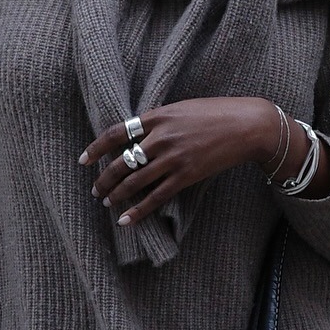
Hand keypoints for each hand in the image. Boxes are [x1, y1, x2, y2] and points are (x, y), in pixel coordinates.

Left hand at [81, 97, 287, 226]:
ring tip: (106, 203)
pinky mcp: (186, 176)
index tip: (83, 160)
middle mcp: (161, 137)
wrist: (246, 125)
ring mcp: (173, 158)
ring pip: (135, 181)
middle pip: (121, 162)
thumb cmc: (215, 113)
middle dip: (104, 178)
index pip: (116, 133)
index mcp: (157, 116)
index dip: (96, 148)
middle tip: (95, 190)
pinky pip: (155, 197)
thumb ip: (158, 121)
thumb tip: (137, 136)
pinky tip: (125, 220)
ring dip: (116, 195)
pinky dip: (138, 211)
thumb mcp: (181, 109)